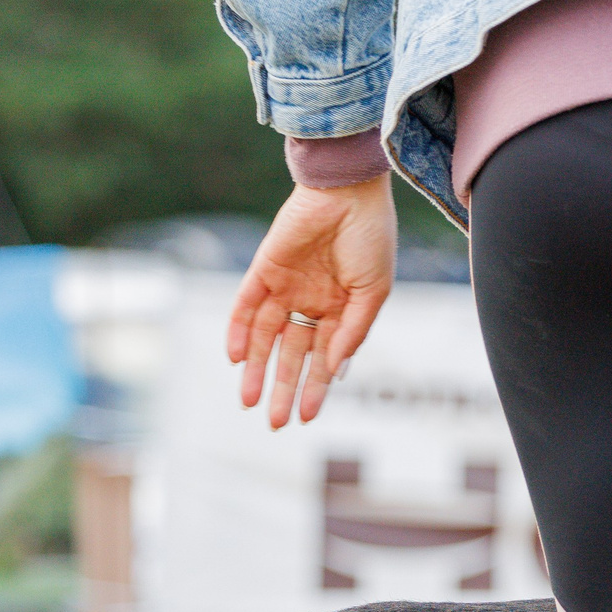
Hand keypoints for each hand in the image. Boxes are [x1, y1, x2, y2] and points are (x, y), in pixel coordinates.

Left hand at [226, 179, 397, 427]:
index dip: (316, 388)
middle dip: (284, 388)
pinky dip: (239, 331)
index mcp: (341, 310)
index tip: (308, 418)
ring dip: (257, 369)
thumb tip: (335, 369)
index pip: (323, 358)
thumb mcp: (375, 292)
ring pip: (265, 338)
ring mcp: (286, 287)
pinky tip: (237, 357)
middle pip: (292, 355)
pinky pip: (246, 305)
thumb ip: (354, 331)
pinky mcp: (264, 269)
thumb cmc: (371, 237)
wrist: (348, 190)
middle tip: (275, 422)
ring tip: (249, 400)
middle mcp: (311, 302)